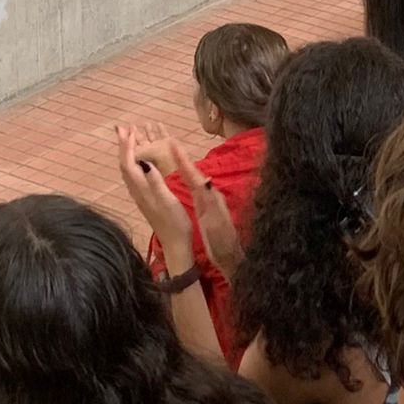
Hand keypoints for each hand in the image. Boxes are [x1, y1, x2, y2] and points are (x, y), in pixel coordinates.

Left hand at [117, 125, 195, 259]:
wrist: (175, 245)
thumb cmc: (175, 223)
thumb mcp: (168, 201)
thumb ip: (156, 182)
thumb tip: (145, 162)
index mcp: (142, 190)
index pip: (129, 164)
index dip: (127, 147)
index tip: (129, 131)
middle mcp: (137, 192)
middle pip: (125, 165)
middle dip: (124, 146)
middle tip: (123, 128)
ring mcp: (140, 196)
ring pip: (128, 170)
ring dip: (127, 153)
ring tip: (129, 139)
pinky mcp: (145, 199)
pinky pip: (134, 176)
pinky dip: (133, 162)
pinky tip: (139, 160)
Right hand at [172, 143, 242, 275]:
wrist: (231, 258)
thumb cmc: (221, 243)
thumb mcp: (215, 223)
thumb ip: (211, 202)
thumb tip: (205, 180)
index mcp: (210, 199)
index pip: (194, 176)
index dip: (183, 161)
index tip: (173, 145)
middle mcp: (212, 197)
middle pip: (195, 174)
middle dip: (183, 160)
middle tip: (172, 145)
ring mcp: (211, 203)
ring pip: (196, 180)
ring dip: (186, 168)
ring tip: (176, 156)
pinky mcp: (209, 210)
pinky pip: (197, 189)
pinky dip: (189, 180)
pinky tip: (187, 180)